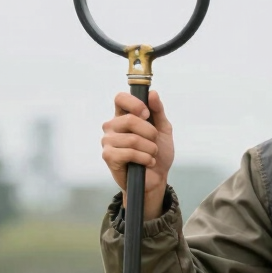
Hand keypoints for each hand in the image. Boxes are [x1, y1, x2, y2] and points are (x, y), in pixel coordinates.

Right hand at [101, 90, 174, 220]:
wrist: (157, 178)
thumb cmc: (157, 153)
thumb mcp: (163, 130)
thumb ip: (158, 111)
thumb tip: (152, 93)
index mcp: (123, 116)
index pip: (120, 98)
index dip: (135, 103)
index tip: (147, 114)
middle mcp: (112, 126)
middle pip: (130, 119)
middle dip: (150, 133)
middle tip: (154, 142)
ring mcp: (108, 141)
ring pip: (132, 139)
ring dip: (150, 149)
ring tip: (151, 155)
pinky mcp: (108, 156)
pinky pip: (129, 153)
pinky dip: (144, 159)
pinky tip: (147, 163)